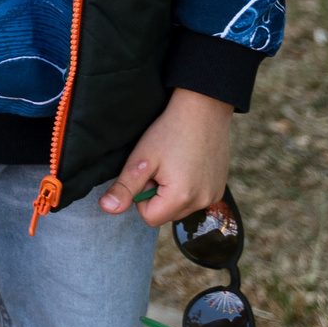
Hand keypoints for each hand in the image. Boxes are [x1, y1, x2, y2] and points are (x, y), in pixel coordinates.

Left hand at [100, 89, 233, 225]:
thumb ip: (125, 187)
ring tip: (174, 163)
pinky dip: (187, 187)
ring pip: (180, 207)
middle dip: (157, 195)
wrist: (203, 109)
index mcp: (182, 198)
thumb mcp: (141, 158)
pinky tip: (187, 164)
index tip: (147, 172)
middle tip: (160, 166)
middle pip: (166, 214)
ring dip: (172, 192)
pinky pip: (196, 199)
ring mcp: (214, 196)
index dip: (141, 196)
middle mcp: (202, 202)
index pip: (149, 217)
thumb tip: (107, 208)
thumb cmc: (170, 131)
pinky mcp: (220, 189)